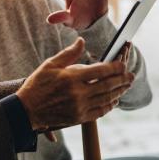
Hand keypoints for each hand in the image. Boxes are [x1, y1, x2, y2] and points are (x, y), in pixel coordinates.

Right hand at [17, 38, 132, 132]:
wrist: (27, 110)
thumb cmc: (37, 85)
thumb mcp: (50, 65)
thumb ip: (69, 53)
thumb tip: (82, 41)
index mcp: (72, 77)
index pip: (101, 71)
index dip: (115, 66)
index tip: (122, 64)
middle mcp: (78, 93)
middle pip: (108, 85)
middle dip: (122, 79)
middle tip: (131, 75)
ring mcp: (80, 107)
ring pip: (106, 99)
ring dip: (119, 92)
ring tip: (126, 86)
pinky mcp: (79, 118)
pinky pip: (100, 112)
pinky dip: (110, 105)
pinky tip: (114, 100)